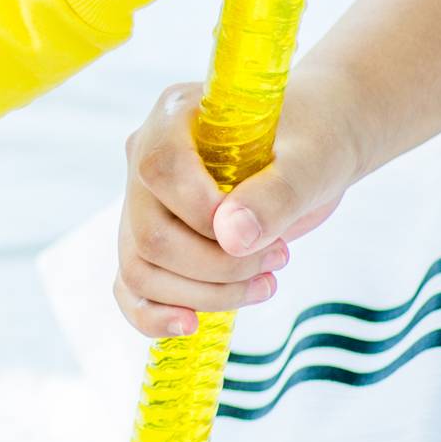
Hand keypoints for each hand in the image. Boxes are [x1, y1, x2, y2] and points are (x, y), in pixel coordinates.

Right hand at [113, 76, 360, 337]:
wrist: (308, 152)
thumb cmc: (311, 144)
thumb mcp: (311, 162)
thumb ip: (274, 194)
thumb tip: (231, 238)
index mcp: (174, 116)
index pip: (160, 171)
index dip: (203, 214)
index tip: (261, 231)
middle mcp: (143, 158)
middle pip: (149, 234)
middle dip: (218, 267)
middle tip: (278, 259)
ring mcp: (139, 202)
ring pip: (139, 268)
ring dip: (205, 294)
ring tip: (265, 282)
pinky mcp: (148, 241)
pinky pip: (129, 287)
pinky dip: (154, 316)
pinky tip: (191, 326)